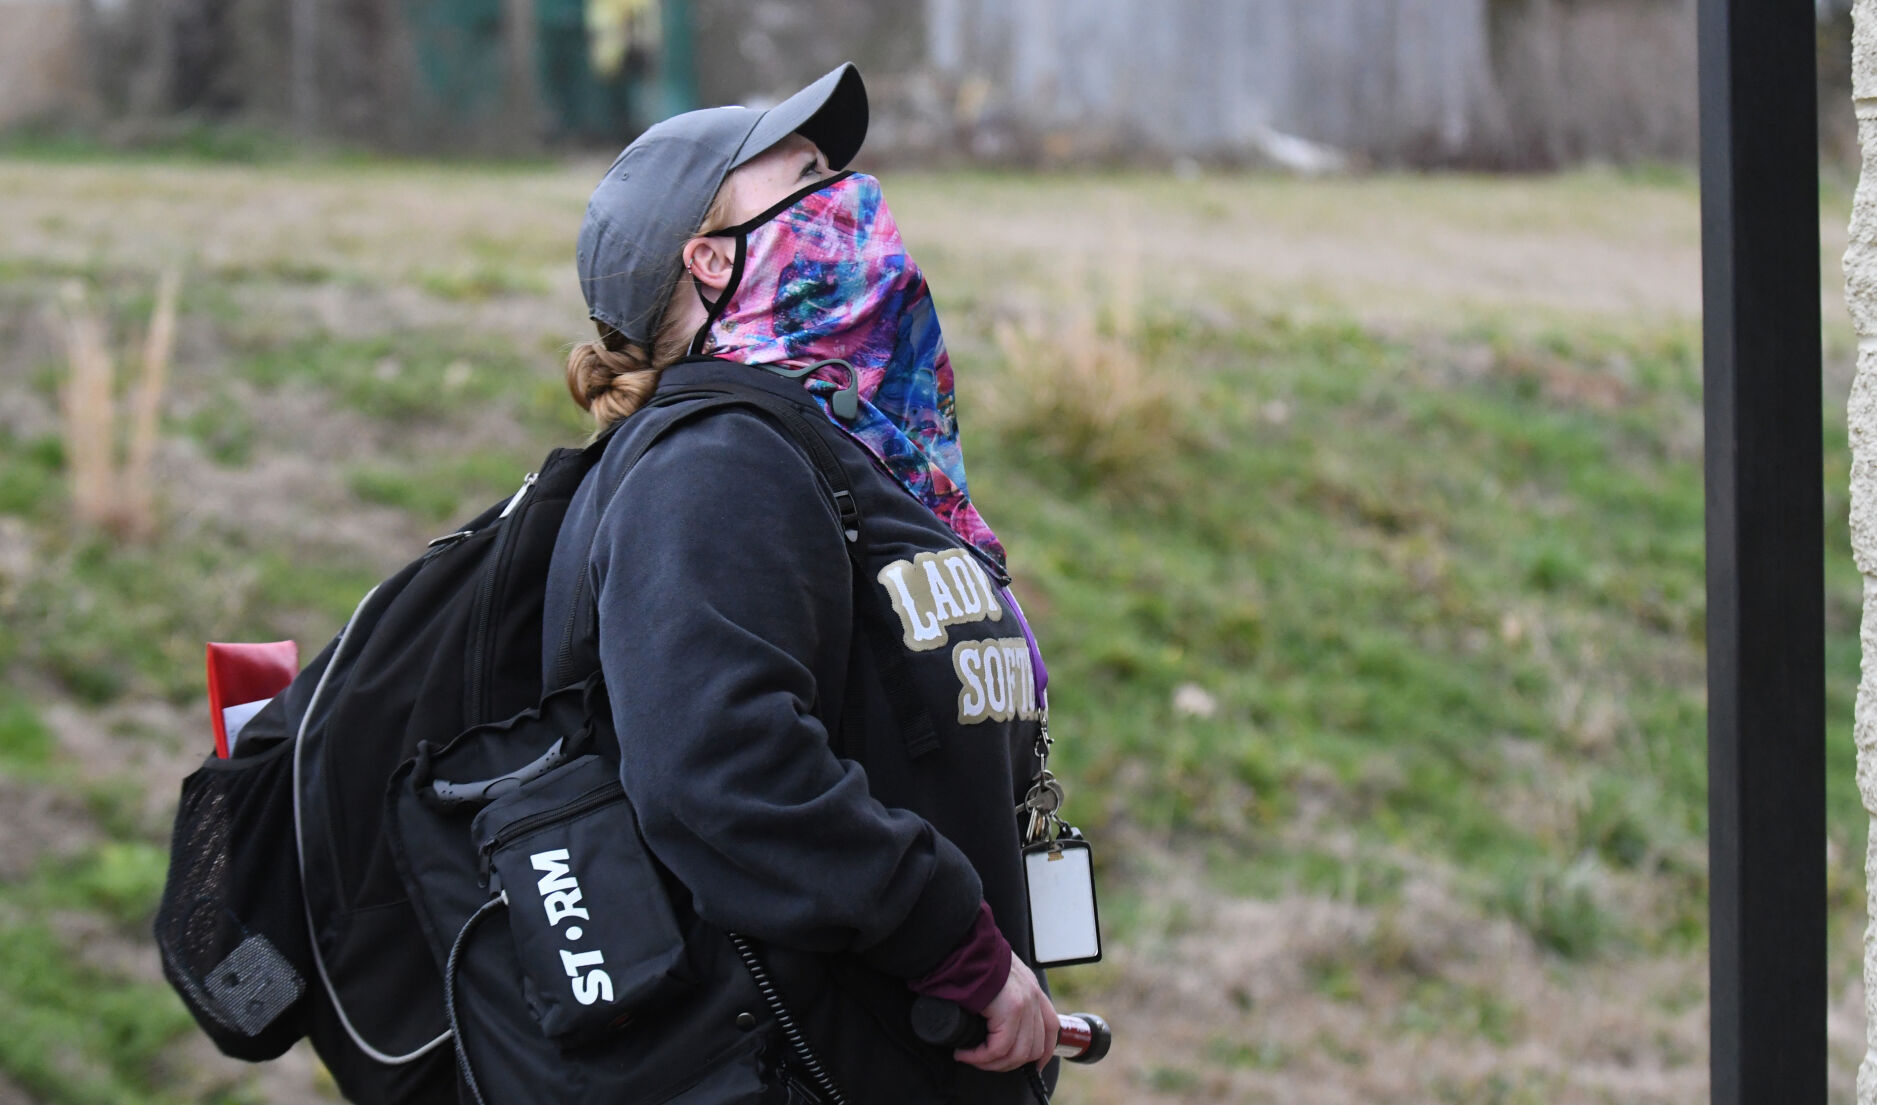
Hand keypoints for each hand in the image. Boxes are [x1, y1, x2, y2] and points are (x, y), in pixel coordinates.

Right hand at [955, 957, 1057, 1071]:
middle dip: (1008, 1063)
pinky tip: (965, 1053)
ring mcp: (1024, 1003)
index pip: (1050, 1028)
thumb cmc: (969, 958)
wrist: (961, 944)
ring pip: (1017, 1053)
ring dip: (991, 1063)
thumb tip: (989, 1023)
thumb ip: (1001, 995)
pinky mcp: (1009, 1009)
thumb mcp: (996, 975)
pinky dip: (980, 1056)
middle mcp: (1033, 996)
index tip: (1032, 1066)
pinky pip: (999, 1048)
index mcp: (1031, 988)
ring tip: (970, 1057)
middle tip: (983, 1061)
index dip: (1043, 1053)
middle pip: (1034, 1048)